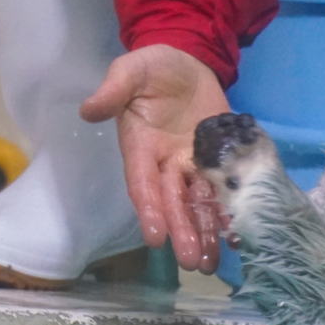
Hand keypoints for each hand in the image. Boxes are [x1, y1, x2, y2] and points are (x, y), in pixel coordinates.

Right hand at [80, 44, 229, 273]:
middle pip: (173, 203)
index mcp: (140, 147)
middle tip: (192, 263)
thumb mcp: (132, 70)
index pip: (143, 184)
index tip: (155, 238)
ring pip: (197, 204)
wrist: (189, 60)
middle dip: (182, 232)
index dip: (150, 210)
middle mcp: (165, 163)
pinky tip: (235, 237)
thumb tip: (89, 109)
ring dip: (204, 233)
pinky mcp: (215, 160)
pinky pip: (221, 190)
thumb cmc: (154, 67)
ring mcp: (191, 165)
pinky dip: (227, 213)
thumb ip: (114, 89)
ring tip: (211, 264)